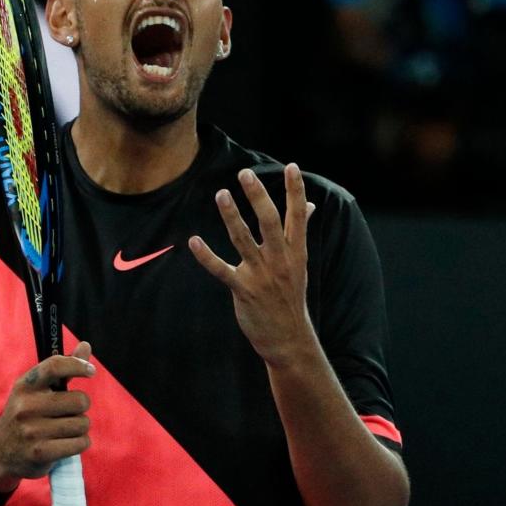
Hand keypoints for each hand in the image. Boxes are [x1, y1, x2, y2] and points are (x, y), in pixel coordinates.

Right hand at [0, 342, 94, 492]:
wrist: (0, 450)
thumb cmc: (25, 414)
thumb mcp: (36, 389)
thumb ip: (63, 368)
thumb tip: (85, 345)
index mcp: (25, 386)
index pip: (54, 366)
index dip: (77, 365)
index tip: (91, 371)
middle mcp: (26, 407)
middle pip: (79, 401)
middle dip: (80, 407)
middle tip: (67, 412)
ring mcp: (32, 431)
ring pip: (82, 424)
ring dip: (79, 427)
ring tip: (63, 429)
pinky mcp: (41, 453)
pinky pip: (80, 443)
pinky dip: (80, 443)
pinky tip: (65, 443)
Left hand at [188, 164, 317, 367]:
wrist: (289, 338)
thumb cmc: (291, 296)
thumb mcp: (301, 264)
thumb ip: (301, 232)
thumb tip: (311, 207)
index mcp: (296, 252)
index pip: (298, 216)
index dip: (295, 191)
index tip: (291, 167)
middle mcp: (280, 260)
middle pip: (270, 222)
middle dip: (258, 197)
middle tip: (246, 173)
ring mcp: (261, 275)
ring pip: (244, 240)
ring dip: (231, 216)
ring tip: (221, 194)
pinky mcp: (243, 290)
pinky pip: (221, 270)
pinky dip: (206, 256)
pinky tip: (194, 241)